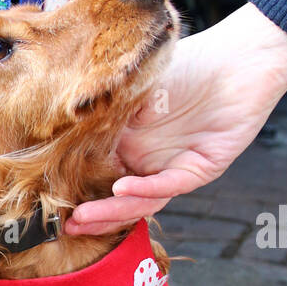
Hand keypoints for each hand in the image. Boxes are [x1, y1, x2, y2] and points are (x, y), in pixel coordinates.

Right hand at [66, 3, 286, 235]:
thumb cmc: (188, 64)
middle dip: (91, 214)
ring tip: (82, 220)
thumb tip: (60, 119)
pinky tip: (121, 188)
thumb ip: (102, 105)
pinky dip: (144, 191)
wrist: (238, 59)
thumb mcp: (133, 82)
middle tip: (63, 226)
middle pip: (114, 197)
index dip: (76, 189)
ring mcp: (170, 169)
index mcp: (127, 142)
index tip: (49, 199)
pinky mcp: (197, 170)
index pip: (96, 174)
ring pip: (138, 201)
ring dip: (111, 212)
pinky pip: (167, 187)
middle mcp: (146, 161)